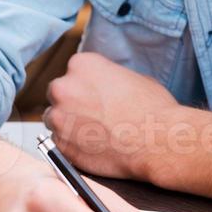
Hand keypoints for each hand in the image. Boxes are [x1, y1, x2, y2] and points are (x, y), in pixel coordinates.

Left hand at [44, 52, 180, 178]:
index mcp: (82, 64)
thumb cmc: (151, 109)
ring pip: (56, 119)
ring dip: (69, 124)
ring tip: (94, 133)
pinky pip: (61, 143)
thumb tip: (108, 86)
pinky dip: (73, 146)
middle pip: (59, 94)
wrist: (156, 141)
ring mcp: (59, 118)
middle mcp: (64, 87)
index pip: (74, 71)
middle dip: (72, 103)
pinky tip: (93, 147)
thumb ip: (111, 78)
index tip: (95, 95)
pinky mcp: (61, 145)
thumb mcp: (135, 77)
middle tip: (92, 114)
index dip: (86, 85)